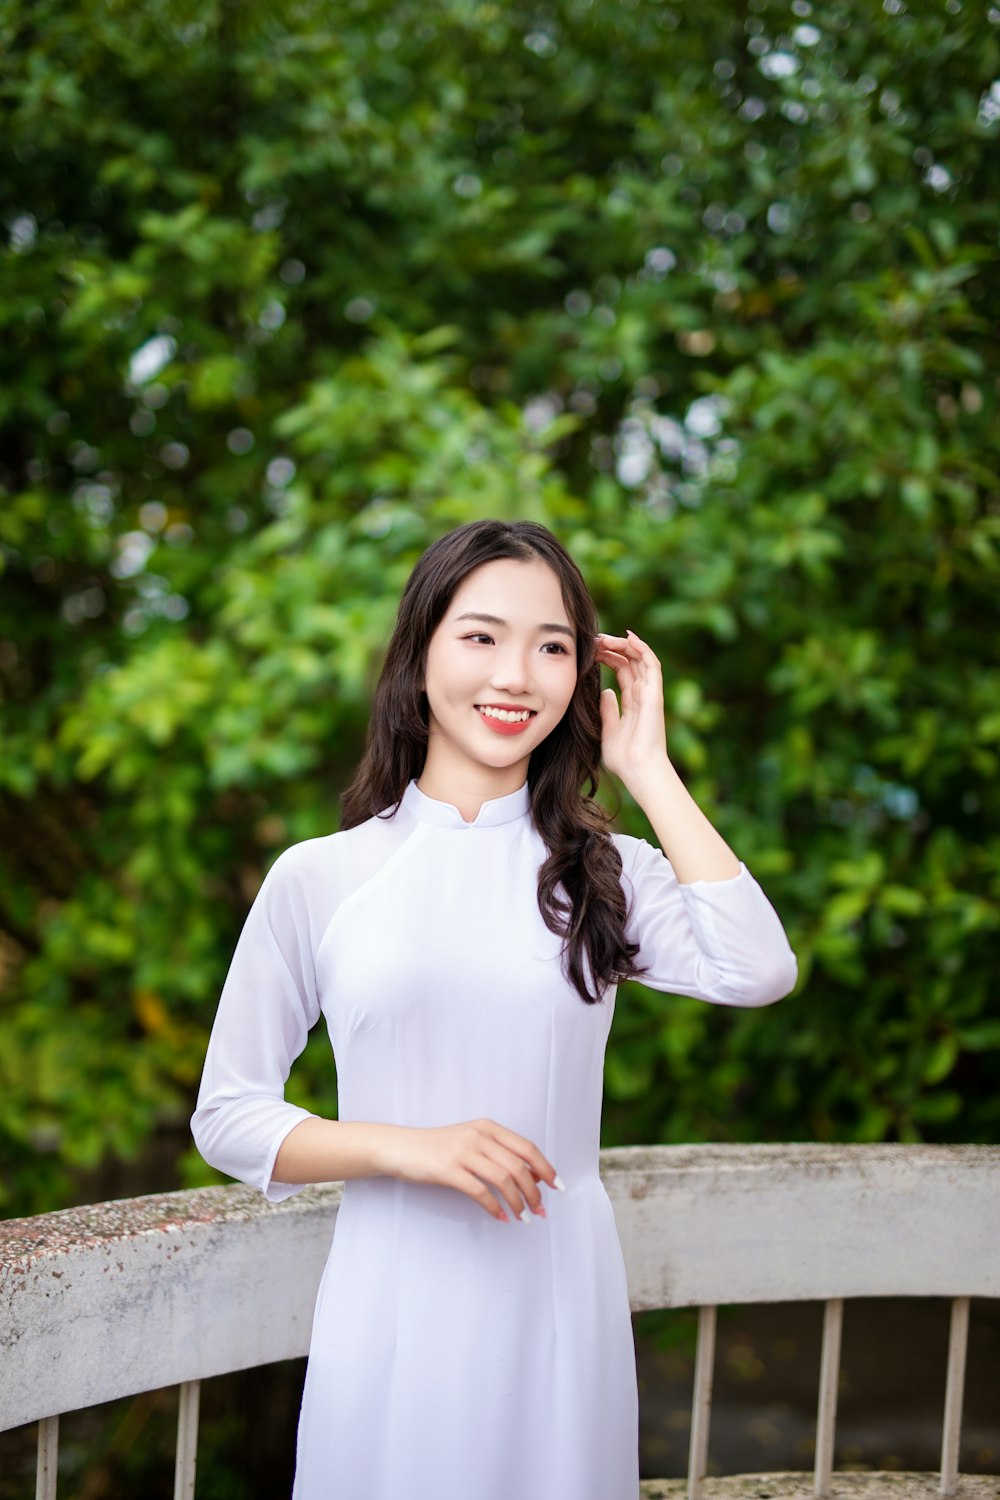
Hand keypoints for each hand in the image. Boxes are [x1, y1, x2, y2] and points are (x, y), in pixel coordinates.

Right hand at [379, 1118, 562, 1223]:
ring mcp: (464, 1152)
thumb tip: (531, 1175)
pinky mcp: (449, 1170)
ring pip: (503, 1180)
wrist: (401, 1148)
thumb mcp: (470, 1141)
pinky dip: (494, 1207)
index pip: (526, 1147)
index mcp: (488, 1127)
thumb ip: (497, 1152)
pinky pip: (480, 1192)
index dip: (545, 1168)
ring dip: (518, 1202)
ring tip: (523, 1217)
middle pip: (518, 1166)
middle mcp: (479, 1136)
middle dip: (534, 1191)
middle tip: (540, 1210)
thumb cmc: (437, 1147)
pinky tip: (500, 1217)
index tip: (557, 1186)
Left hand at [594, 629, 669, 789]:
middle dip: (614, 647)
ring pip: (641, 659)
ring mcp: (650, 694)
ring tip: (607, 637)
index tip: (592, 650)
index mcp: (633, 703)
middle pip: (631, 662)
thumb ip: (608, 710)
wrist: (638, 771)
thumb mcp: (608, 730)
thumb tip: (605, 691)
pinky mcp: (654, 695)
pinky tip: (629, 638)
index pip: (623, 671)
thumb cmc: (624, 758)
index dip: (609, 657)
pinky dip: (643, 649)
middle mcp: (643, 695)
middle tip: (595, 639)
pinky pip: (652, 665)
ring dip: (625, 645)